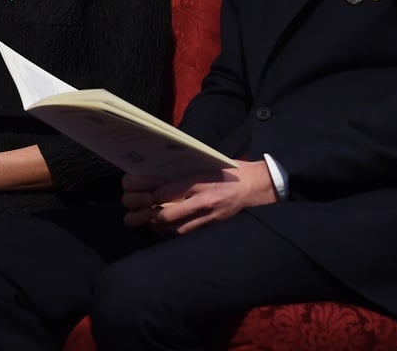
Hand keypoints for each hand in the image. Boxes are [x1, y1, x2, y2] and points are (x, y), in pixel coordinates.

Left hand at [121, 160, 277, 235]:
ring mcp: (208, 216)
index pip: (166, 191)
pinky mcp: (213, 225)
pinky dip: (173, 231)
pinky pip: (187, 232)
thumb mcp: (207, 163)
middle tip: (138, 211)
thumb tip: (159, 173)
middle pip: (167, 214)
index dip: (148, 193)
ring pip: (175, 228)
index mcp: (200, 180)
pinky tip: (165, 227)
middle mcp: (203, 200)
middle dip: (148, 214)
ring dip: (158, 226)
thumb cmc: (230, 171)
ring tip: (146, 221)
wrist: (257, 186)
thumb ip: (185, 170)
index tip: (138, 191)